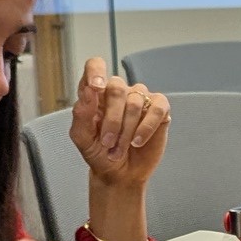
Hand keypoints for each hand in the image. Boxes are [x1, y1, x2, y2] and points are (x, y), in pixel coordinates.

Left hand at [70, 57, 168, 187]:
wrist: (120, 174)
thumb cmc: (100, 154)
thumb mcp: (82, 138)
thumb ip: (81, 114)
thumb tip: (89, 90)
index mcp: (96, 94)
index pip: (95, 66)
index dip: (96, 71)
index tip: (96, 88)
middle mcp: (119, 92)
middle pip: (116, 87)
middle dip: (111, 120)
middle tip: (107, 142)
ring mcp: (140, 99)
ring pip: (135, 101)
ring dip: (126, 130)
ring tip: (120, 148)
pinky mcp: (159, 110)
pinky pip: (156, 109)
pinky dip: (146, 127)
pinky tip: (137, 141)